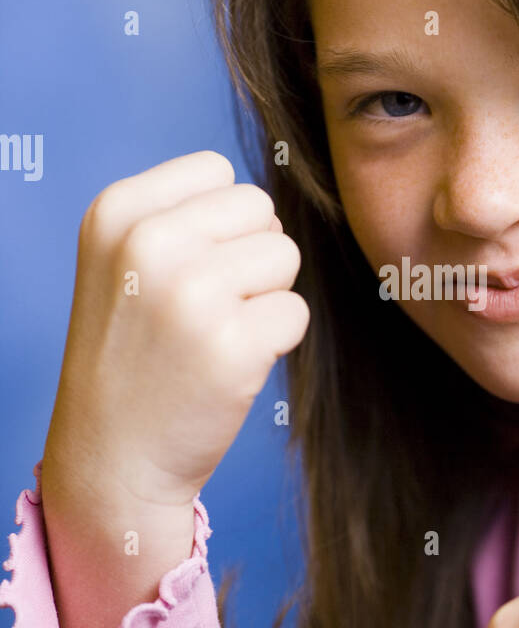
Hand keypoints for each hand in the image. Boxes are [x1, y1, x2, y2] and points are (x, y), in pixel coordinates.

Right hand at [43, 149, 308, 508]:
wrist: (112, 457)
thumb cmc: (132, 353)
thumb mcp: (121, 260)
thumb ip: (181, 214)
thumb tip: (267, 199)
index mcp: (117, 210)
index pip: (216, 170)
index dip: (218, 223)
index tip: (180, 271)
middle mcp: (149, 243)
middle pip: (260, 209)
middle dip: (248, 256)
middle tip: (202, 310)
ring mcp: (192, 293)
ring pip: (285, 256)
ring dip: (264, 297)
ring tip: (213, 335)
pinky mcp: (234, 345)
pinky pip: (296, 312)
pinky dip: (275, 341)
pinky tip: (229, 366)